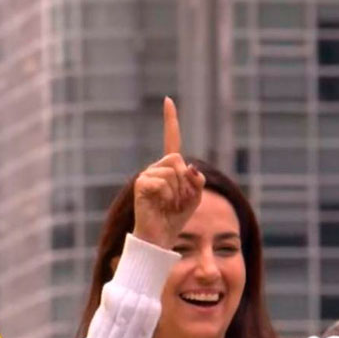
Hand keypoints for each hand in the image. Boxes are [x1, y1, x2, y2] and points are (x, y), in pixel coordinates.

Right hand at [131, 97, 205, 248]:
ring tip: (169, 205)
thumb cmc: (175, 218)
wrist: (159, 237)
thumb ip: (197, 180)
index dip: (170, 120)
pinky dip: (167, 196)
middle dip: (185, 182)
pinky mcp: (141, 184)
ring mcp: (147, 175)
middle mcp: (156, 168)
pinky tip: (159, 205)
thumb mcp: (195, 197)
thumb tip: (190, 168)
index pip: (171, 140)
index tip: (167, 100)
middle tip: (178, 201)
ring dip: (177, 191)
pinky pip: (163, 182)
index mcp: (169, 168)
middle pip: (177, 160)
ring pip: (172, 172)